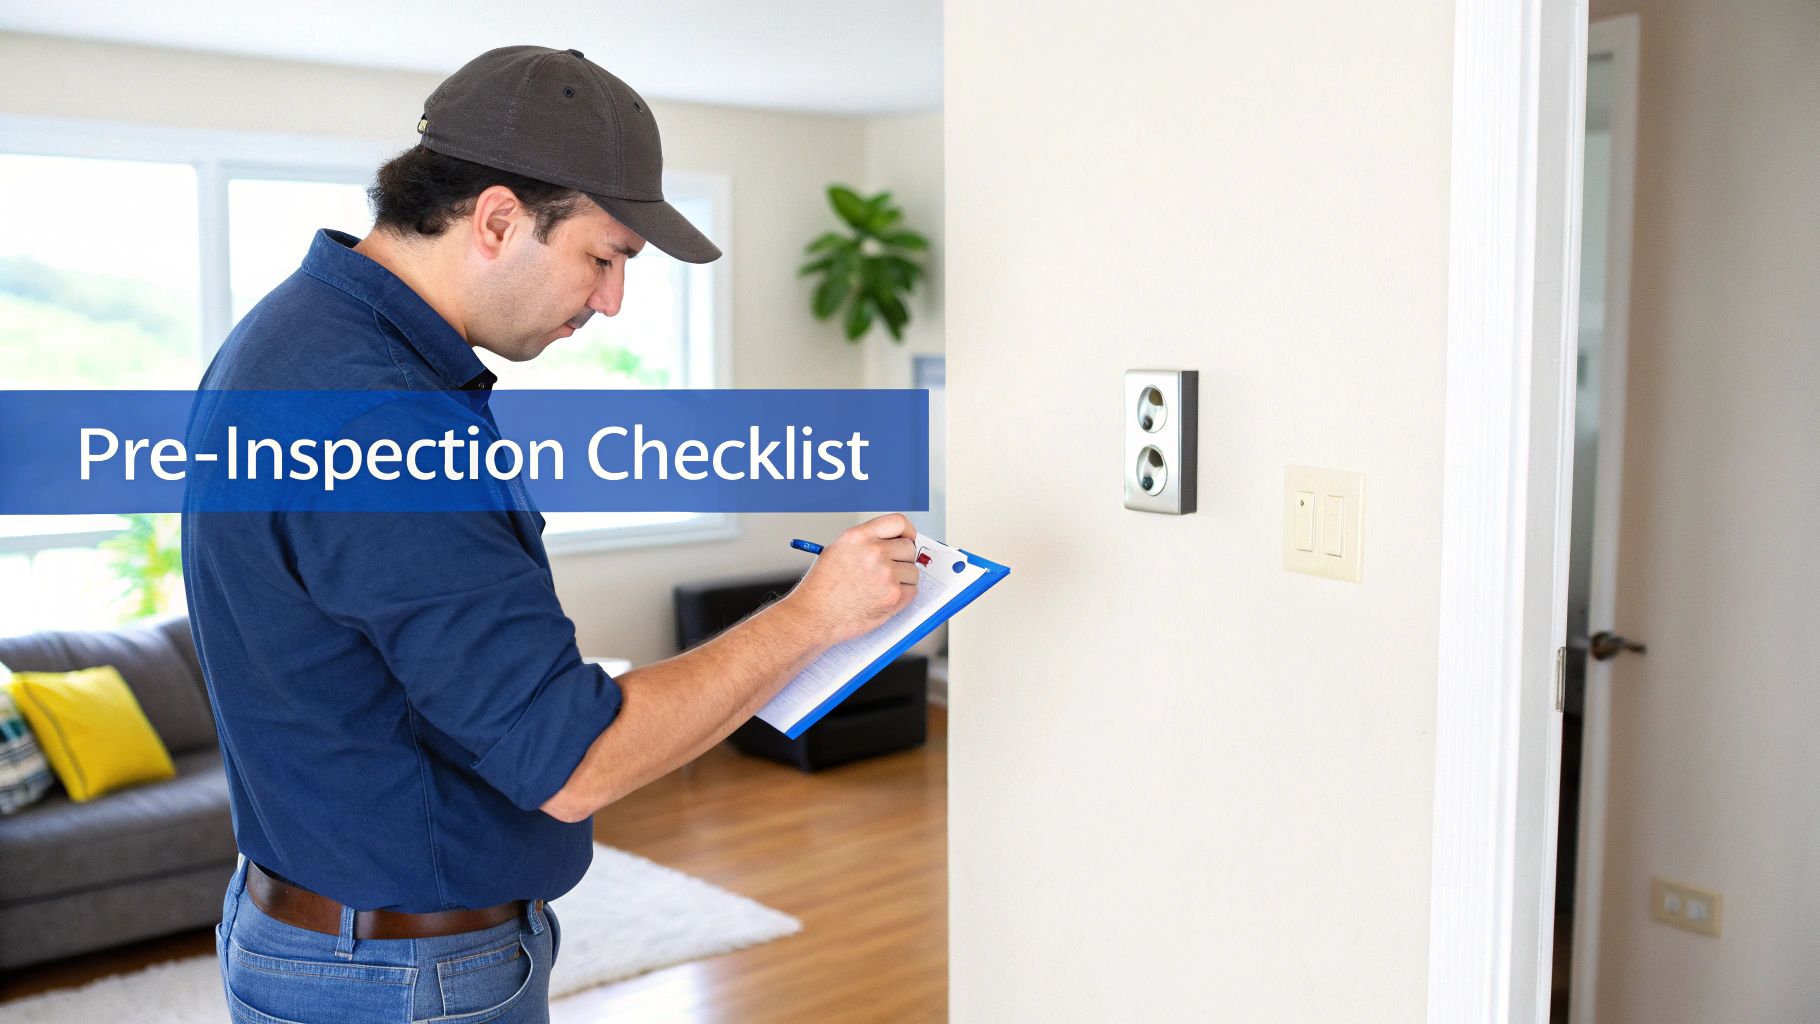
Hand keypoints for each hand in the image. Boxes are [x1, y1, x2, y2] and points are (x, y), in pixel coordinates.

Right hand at [784, 514, 918, 644]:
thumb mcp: (837, 551)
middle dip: (903, 559)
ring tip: (881, 587)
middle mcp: (874, 552)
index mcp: (859, 537)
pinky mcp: (893, 595)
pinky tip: (884, 597)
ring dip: (903, 579)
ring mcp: (886, 574)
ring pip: (913, 571)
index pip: (898, 522)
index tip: (908, 538)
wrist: (813, 616)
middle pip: (908, 547)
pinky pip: (912, 590)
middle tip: (891, 569)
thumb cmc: (820, 589)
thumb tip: (890, 543)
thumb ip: (865, 542)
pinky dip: (903, 595)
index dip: (907, 532)